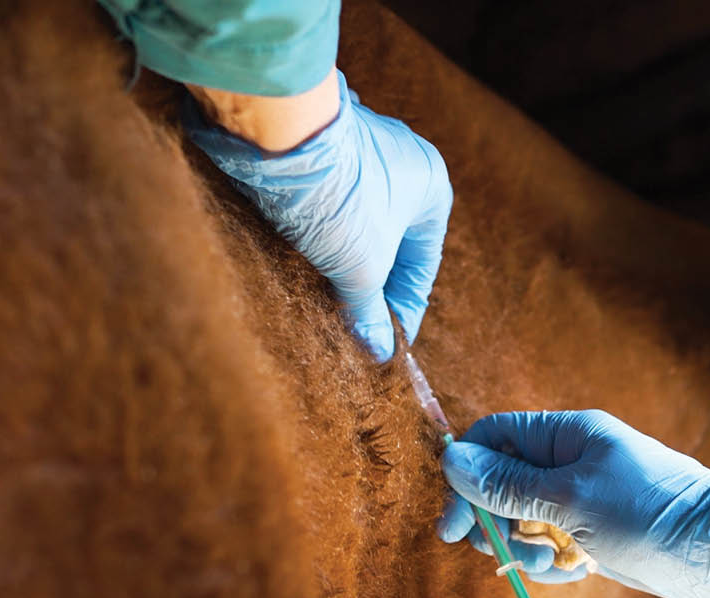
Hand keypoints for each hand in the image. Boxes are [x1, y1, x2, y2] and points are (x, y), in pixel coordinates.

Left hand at [185, 71, 452, 361]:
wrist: (277, 135)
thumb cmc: (337, 197)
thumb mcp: (360, 268)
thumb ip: (370, 313)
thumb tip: (379, 352)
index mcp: (432, 187)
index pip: (423, 264)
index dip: (404, 310)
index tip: (387, 343)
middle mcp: (404, 162)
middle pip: (391, 244)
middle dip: (371, 286)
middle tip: (354, 327)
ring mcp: (362, 148)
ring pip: (360, 223)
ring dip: (344, 261)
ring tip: (326, 300)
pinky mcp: (321, 147)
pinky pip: (330, 202)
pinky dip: (321, 234)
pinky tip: (302, 260)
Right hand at [439, 410, 709, 597]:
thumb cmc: (646, 512)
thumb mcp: (569, 498)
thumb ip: (508, 483)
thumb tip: (452, 459)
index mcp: (566, 435)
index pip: (496, 438)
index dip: (466, 473)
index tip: (452, 521)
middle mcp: (571, 460)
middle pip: (503, 481)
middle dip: (494, 519)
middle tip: (489, 550)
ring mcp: (583, 497)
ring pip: (525, 517)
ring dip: (524, 546)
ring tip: (549, 565)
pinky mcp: (594, 530)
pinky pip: (552, 541)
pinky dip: (551, 561)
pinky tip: (572, 572)